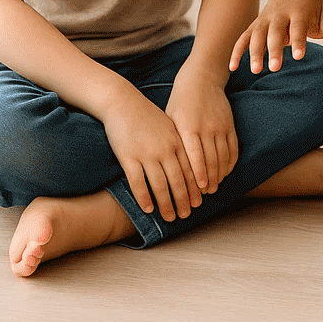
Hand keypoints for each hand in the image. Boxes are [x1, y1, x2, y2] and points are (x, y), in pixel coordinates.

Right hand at [102, 90, 202, 221]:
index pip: (190, 170)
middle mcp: (165, 149)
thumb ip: (179, 145)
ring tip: (169, 217)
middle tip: (186, 215)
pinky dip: (144, 197)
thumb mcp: (169, 128)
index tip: (199, 202)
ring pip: (159, 185)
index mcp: (178, 141)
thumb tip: (188, 166)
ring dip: (166, 204)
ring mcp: (147, 153)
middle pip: (177, 180)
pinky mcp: (128, 157)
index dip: (195, 188)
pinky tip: (148, 209)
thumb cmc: (148, 117)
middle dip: (183, 200)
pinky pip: (138, 182)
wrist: (123, 103)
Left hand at [166, 71, 238, 194]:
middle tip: (204, 197)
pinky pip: (233, 147)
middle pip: (211, 160)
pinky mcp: (230, 124)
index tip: (199, 190)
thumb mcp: (170, 119)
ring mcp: (221, 126)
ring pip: (223, 156)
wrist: (201, 79)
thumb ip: (172, 142)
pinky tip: (225, 173)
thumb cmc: (180, 102)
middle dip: (208, 181)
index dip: (198, 174)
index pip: (195, 156)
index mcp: (188, 127)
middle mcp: (207, 127)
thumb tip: (165, 168)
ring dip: (220, 175)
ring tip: (213, 189)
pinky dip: (230, 162)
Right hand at [229, 0, 322, 73]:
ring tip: (256, 71)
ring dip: (254, 52)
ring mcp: (265, 18)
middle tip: (274, 69)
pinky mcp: (256, 24)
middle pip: (275, 33)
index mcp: (299, 11)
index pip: (298, 28)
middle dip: (274, 50)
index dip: (298, 41)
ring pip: (257, 35)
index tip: (299, 57)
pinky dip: (237, 50)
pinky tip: (232, 67)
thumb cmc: (313, 4)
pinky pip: (243, 37)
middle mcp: (279, 14)